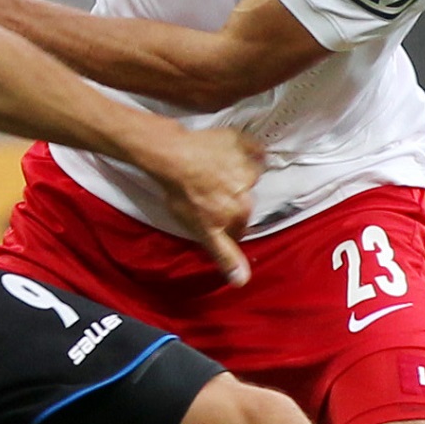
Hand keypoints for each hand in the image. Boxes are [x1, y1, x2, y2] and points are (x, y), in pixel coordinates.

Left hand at [144, 126, 263, 287]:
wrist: (173, 156)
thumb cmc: (184, 196)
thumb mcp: (202, 231)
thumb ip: (225, 255)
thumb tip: (243, 281)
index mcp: (241, 211)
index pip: (239, 227)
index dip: (225, 226)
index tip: (211, 219)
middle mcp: (249, 188)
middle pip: (243, 201)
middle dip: (230, 201)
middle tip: (208, 195)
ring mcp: (246, 163)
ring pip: (247, 175)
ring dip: (236, 176)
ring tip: (213, 173)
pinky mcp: (241, 141)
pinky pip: (251, 148)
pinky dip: (245, 151)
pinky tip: (229, 152)